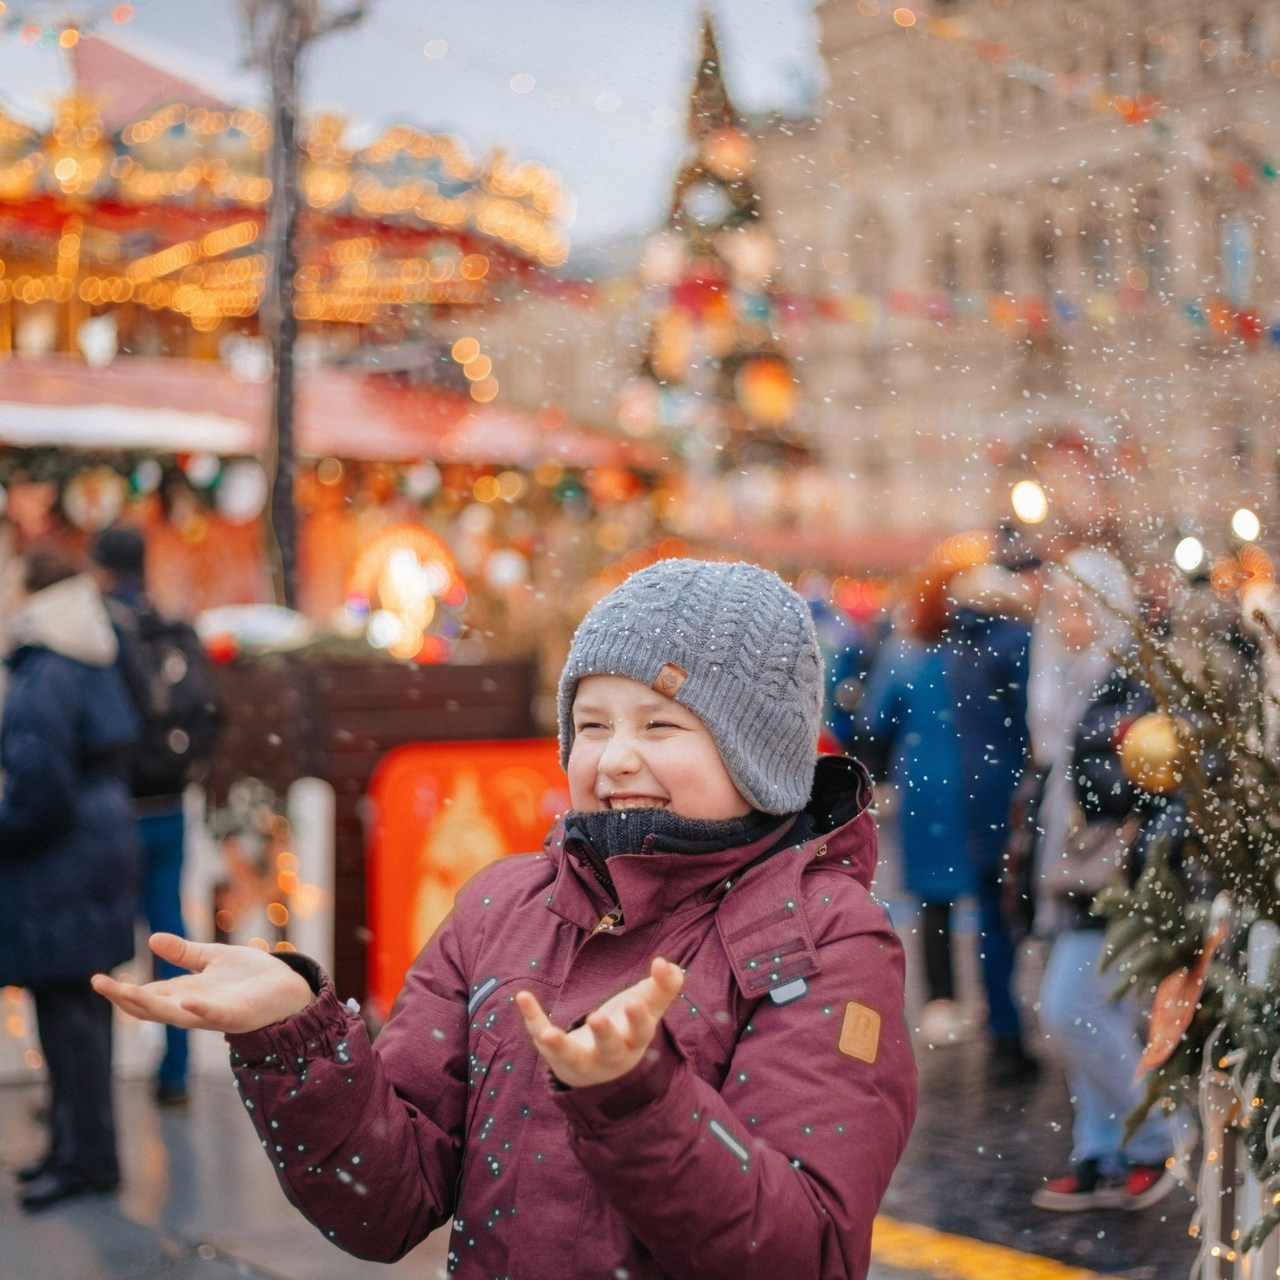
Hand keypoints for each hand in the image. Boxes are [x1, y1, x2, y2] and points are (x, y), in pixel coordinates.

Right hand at [90, 932, 314, 1034]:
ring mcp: (214, 1013)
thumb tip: (152, 939)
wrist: (288, 986)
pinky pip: (215, 1014)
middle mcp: (195, 1006)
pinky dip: (200, 1008)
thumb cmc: (251, 976)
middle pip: (153, 1007)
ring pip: (175, 1014)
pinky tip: (185, 999)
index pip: (148, 994)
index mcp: (187, 992)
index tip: (98, 980)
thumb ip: (185, 953)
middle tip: (100, 985)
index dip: (124, 989)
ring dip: (150, 1005)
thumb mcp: (213, 958)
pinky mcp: (237, 1015)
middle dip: (126, 998)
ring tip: (125, 992)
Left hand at [515, 956, 682, 1088]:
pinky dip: (532, 1018)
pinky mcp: (555, 1053)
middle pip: (609, 1050)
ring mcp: (581, 1058)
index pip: (641, 1031)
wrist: (599, 1069)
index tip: (634, 1003)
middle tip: (597, 1018)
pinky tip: (521, 996)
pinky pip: (541, 1036)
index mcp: (634, 1041)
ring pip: (571, 1057)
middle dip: (604, 1036)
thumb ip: (662, 988)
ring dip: (560, 1046)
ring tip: (548, 1035)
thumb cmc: (627, 1029)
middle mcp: (609, 1056)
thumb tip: (670, 967)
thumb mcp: (646, 1009)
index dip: (639, 1017)